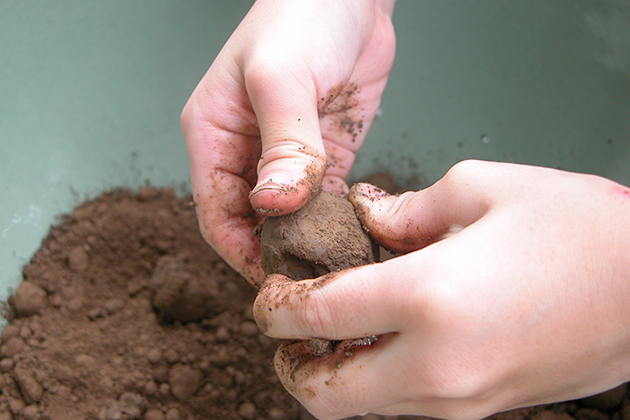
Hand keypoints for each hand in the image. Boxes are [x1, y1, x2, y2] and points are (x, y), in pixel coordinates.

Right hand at [181, 0, 395, 284]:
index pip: (216, 212)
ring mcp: (288, 157)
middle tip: (308, 281)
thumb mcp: (282, 77)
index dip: (239, 251)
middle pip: (252, 222)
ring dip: (309, 244)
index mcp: (215, 134)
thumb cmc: (301, 15)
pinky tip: (353, 240)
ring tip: (334, 268)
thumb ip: (282, 144)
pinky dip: (335, 224)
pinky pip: (325, 202)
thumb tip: (274, 205)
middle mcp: (247, 152)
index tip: (271, 280)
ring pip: (290, 219)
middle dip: (275, 253)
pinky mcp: (325, 156)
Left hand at [253, 160, 629, 419]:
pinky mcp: (484, 410)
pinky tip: (387, 344)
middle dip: (292, 365)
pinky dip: (378, 384)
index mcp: (427, 300)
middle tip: (289, 329)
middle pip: (325, 396)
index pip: (316, 319)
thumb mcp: (482, 189)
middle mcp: (437, 366)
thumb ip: (406, 210)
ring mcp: (462, 401)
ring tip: (335, 334)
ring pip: (365, 409)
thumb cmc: (578, 230)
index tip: (269, 296)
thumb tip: (370, 222)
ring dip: (334, 377)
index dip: (275, 308)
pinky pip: (407, 408)